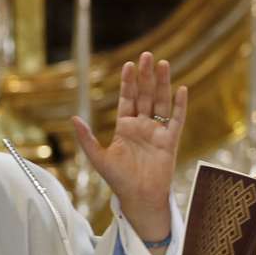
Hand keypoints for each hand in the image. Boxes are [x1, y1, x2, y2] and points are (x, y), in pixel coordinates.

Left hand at [75, 52, 185, 242]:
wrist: (139, 198)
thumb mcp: (98, 158)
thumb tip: (73, 119)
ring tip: (163, 64)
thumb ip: (87, 138)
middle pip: (145, 95)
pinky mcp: (170, 141)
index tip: (128, 65)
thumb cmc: (118, 181)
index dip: (128, 82)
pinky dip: (179, 105)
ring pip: (161, 102)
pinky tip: (181, 89)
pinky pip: (177, 119)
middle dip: (145, 76)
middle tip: (147, 56)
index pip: (127, 99)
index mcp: (125, 127)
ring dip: (162, 84)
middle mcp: (142, 126)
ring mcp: (157, 132)